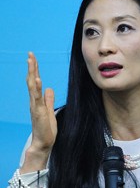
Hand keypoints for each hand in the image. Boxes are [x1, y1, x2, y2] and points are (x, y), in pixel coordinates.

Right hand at [20, 52, 56, 172]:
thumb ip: (49, 99)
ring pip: (32, 86)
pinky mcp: (38, 111)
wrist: (43, 143)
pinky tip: (36, 78)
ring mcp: (35, 106)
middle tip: (30, 54)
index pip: (35, 82)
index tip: (34, 58)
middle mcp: (34, 101)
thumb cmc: (46, 128)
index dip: (35, 70)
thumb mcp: (50, 110)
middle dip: (31, 67)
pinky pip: (37, 98)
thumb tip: (49, 88)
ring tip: (31, 60)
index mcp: (37, 100)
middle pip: (31, 80)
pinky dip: (36, 88)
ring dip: (32, 73)